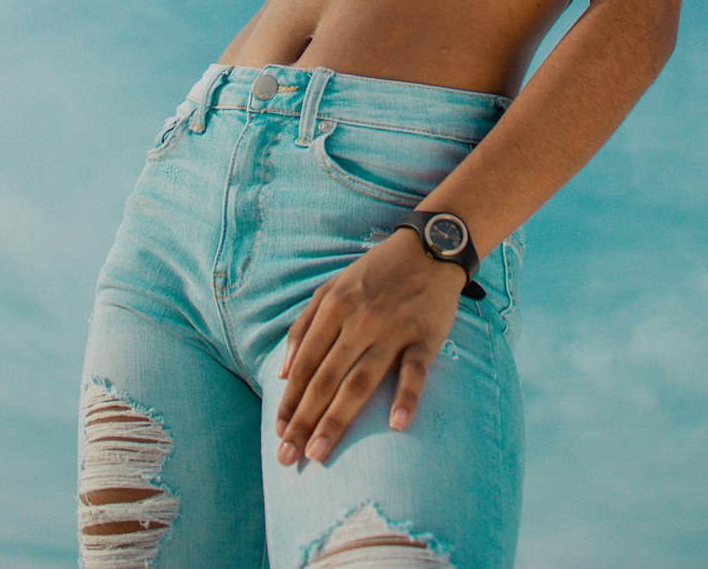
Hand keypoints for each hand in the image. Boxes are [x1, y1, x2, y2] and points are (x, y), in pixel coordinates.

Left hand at [275, 226, 465, 465]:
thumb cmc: (375, 273)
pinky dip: (406, 397)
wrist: (429, 248)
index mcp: (335, 308)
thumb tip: (284, 373)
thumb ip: (304, 326)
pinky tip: (396, 424)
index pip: (306, 363)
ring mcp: (393, 331)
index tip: (279, 433)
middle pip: (327, 378)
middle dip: (304, 420)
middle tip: (288, 457)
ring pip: (360, 381)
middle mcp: (359, 322)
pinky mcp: (425, 338)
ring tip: (319, 452)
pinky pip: (414, 371)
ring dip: (337, 419)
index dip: (290, 400)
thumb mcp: (332, 288)